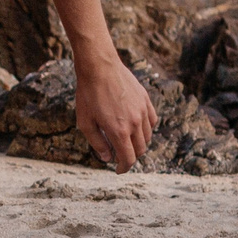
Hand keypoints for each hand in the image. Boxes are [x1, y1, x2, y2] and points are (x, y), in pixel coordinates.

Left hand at [74, 55, 156, 172]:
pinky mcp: (146, 100)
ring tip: (126, 141)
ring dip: (138, 143)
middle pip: (140, 150)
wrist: (99, 67)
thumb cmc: (88, 94)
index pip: (128, 158)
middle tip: (119, 156)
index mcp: (119, 131)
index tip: (118, 170)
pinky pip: (152, 121)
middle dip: (130, 156)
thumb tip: (107, 158)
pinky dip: (146, 129)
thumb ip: (97, 143)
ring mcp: (143, 111)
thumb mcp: (85, 122)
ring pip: (147, 136)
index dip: (123, 168)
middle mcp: (134, 123)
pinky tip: (136, 127)